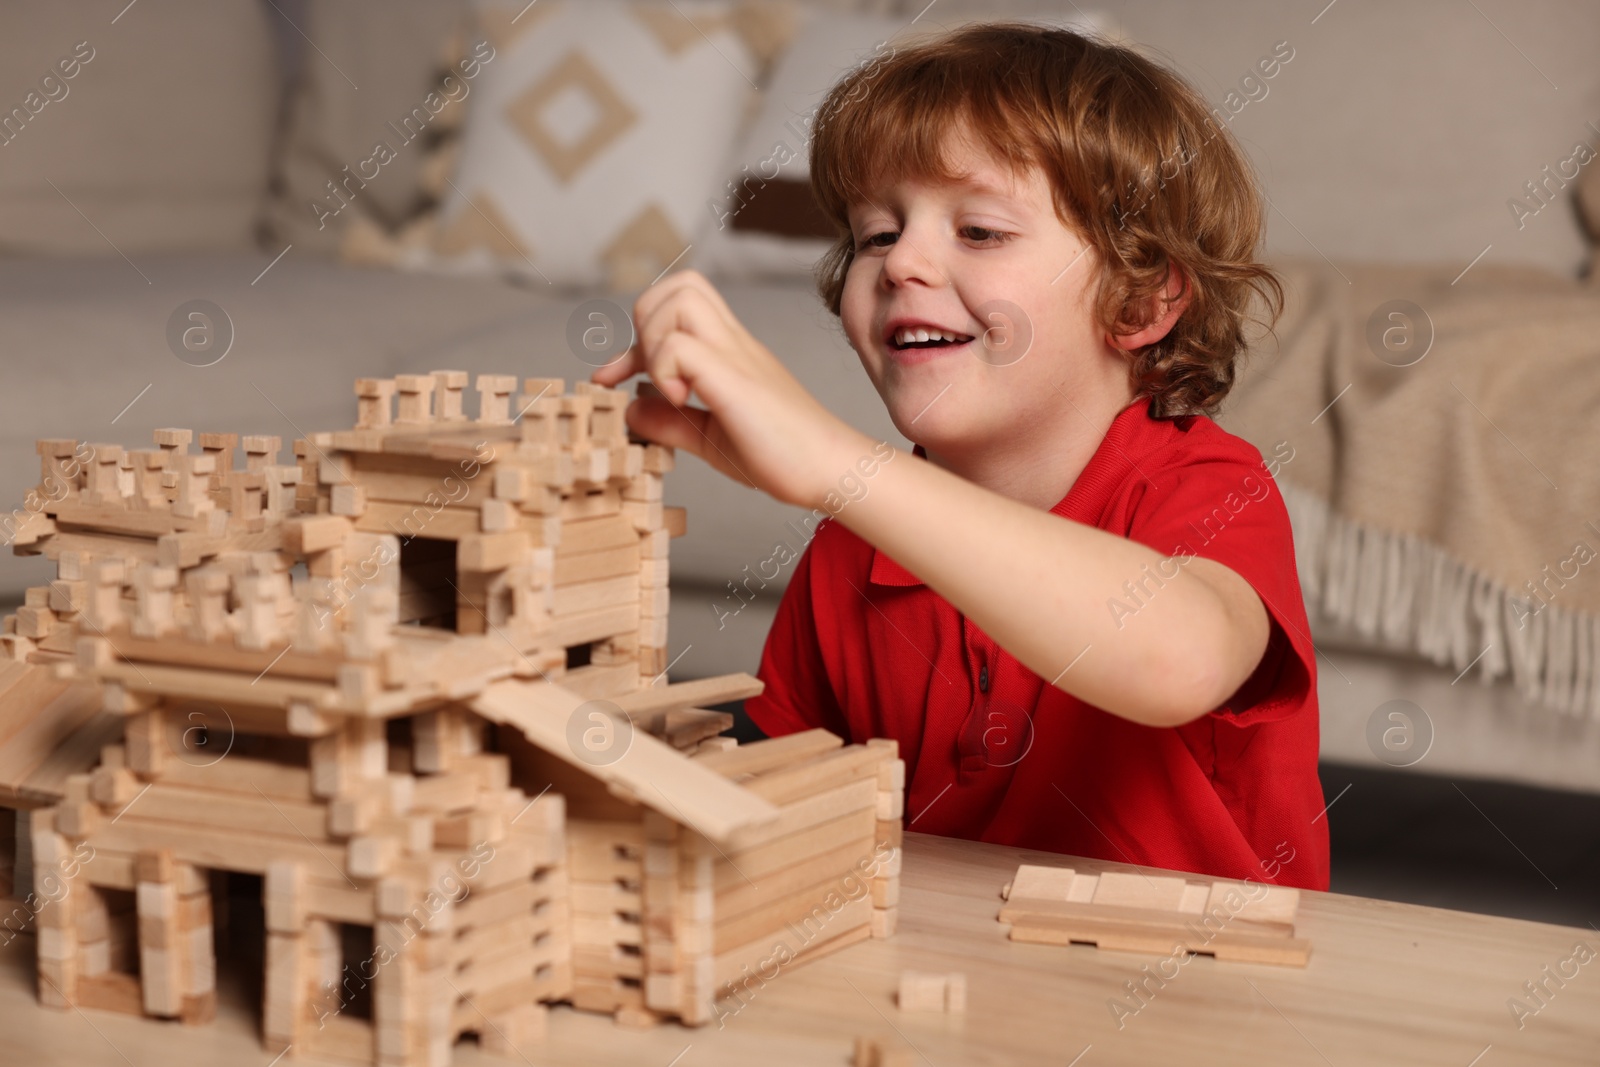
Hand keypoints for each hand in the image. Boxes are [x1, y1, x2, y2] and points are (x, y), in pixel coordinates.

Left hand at [590, 270, 869, 508]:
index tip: (618, 378)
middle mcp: (732, 342)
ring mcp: (736, 355)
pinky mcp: (736, 379)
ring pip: (680, 298)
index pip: (678, 302)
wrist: (832, 470)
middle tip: (650, 374)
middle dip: (645, 322)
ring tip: (671, 388)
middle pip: (682, 283)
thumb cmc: (783, 455)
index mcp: (728, 351)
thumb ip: (670, 422)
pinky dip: (665, 371)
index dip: (637, 335)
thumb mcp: (711, 438)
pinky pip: (680, 346)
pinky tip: (684, 403)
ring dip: (656, 340)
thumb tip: (630, 407)